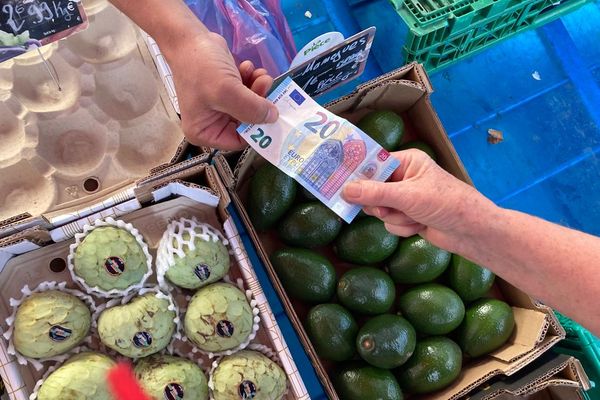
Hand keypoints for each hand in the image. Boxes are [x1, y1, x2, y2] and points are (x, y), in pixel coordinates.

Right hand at [163, 32, 277, 149]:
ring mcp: (219, 107)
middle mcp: (212, 124)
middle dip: (259, 105)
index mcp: (205, 132)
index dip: (258, 130)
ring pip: (250, 106)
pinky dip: (252, 81)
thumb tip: (273, 118)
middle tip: (267, 85)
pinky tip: (248, 68)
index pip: (239, 141)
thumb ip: (252, 109)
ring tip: (260, 75)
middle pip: (247, 123)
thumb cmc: (200, 67)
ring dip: (258, 90)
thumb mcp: (226, 91)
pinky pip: (247, 93)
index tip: (273, 115)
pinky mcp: (226, 92)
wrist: (189, 38)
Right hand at [342, 149, 497, 252]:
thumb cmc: (446, 203)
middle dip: (381, 204)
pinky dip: (402, 228)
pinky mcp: (408, 216)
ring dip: (395, 218)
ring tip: (414, 218)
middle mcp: (404, 177)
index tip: (338, 183)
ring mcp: (405, 198)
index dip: (357, 175)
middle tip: (388, 208)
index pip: (373, 164)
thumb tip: (345, 190)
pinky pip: (390, 223)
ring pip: (379, 210)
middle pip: (371, 190)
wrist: (471, 232)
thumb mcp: (408, 196)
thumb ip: (375, 193)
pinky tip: (419, 226)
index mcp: (406, 162)